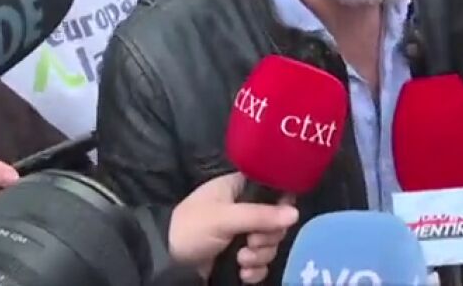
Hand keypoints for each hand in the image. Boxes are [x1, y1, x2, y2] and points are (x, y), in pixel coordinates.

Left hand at [169, 173, 298, 282]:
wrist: (167, 262)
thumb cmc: (191, 228)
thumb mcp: (224, 218)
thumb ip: (260, 215)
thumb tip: (295, 214)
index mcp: (238, 189)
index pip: (272, 190)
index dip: (280, 205)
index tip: (277, 218)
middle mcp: (243, 209)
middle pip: (275, 221)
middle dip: (266, 237)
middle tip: (251, 242)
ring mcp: (242, 234)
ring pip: (270, 244)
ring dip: (259, 256)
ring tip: (240, 260)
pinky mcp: (239, 257)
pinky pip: (261, 263)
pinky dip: (255, 270)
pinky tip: (242, 273)